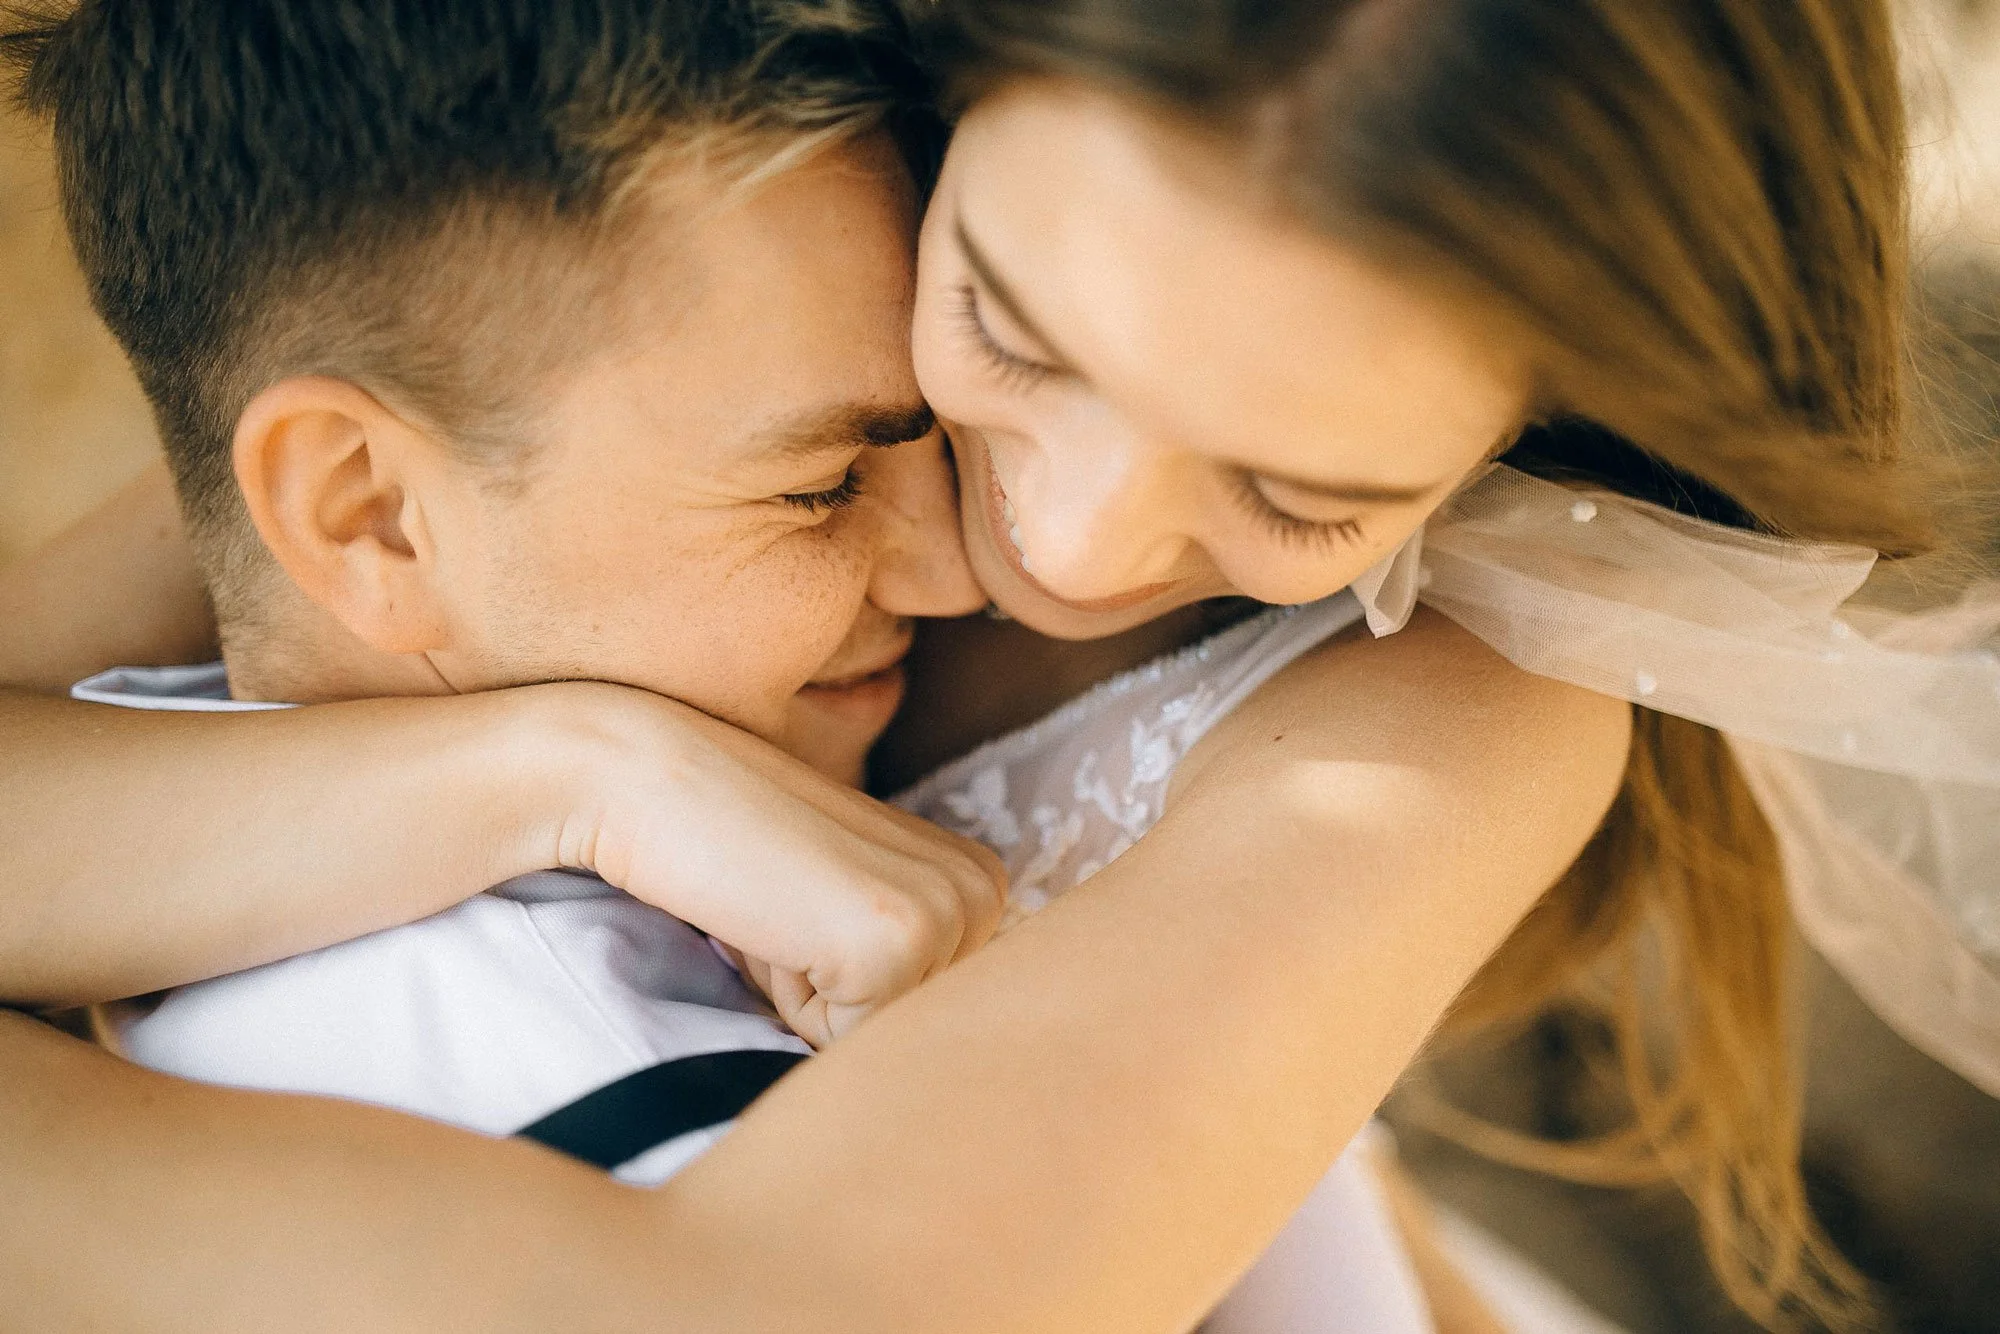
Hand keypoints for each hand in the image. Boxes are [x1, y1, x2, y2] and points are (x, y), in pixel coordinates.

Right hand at [531, 684, 1008, 1046]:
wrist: (658, 786)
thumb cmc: (741, 858)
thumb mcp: (846, 912)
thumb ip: (899, 964)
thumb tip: (915, 1088)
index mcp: (983, 881)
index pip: (932, 1011)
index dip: (853, 988)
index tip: (809, 915)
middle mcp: (985, 891)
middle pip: (916, 1030)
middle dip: (843, 1000)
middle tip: (791, 917)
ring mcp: (949, 913)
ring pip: (883, 1041)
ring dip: (819, 1005)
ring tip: (783, 920)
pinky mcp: (898, 943)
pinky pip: (848, 1042)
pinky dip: (796, 1007)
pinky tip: (775, 929)